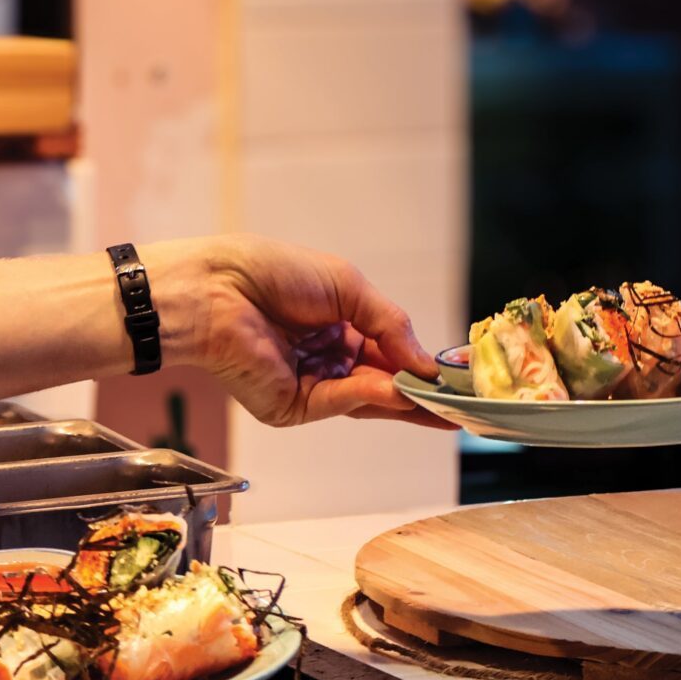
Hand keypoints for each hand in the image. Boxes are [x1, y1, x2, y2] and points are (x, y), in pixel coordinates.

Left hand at [151, 235, 443, 426]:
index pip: (391, 351)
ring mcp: (312, 386)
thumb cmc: (274, 273)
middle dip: (423, 393)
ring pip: (369, 399)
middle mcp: (328, 359)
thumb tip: (427, 364)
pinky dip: (371, 396)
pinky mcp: (293, 406)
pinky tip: (397, 390)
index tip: (456, 375)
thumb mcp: (349, 286)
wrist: (218, 289)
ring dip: (406, 399)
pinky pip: (340, 402)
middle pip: (386, 383)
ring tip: (444, 402)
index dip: (422, 363)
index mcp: (339, 325)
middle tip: (462, 403)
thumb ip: (391, 324)